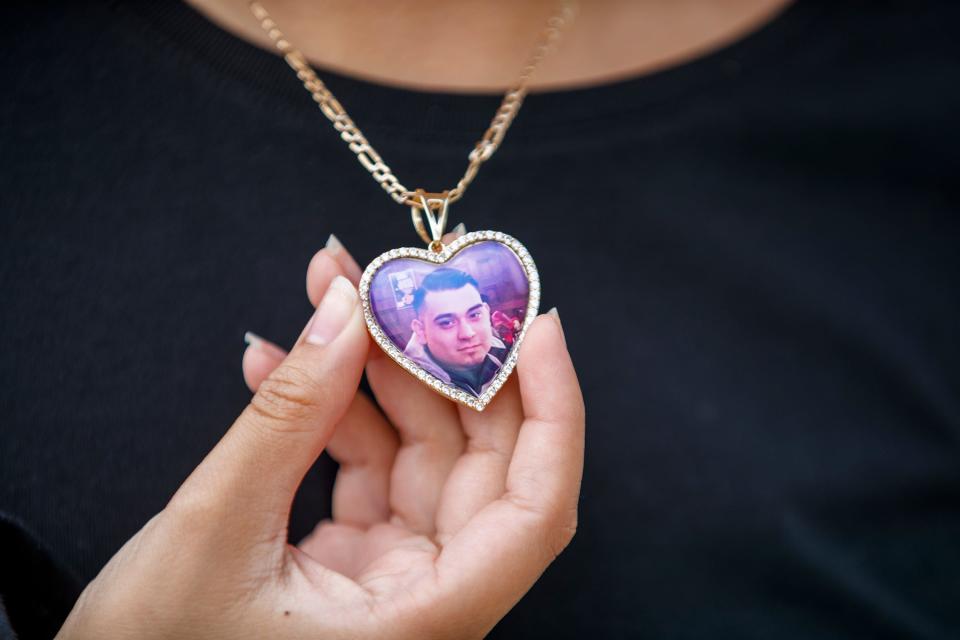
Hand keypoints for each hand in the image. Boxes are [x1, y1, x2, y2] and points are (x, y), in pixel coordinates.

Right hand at [57, 234, 583, 639]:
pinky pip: (368, 467)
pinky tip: (278, 364)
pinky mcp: (355, 562)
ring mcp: (392, 580)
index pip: (537, 507)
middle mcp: (427, 602)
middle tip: (405, 284)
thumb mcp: (216, 527)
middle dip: (443, 362)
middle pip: (481, 463)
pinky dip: (331, 414)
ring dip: (377, 373)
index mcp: (425, 621)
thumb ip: (287, 416)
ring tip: (332, 297)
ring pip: (421, 455)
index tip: (533, 324)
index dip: (552, 408)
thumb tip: (344, 310)